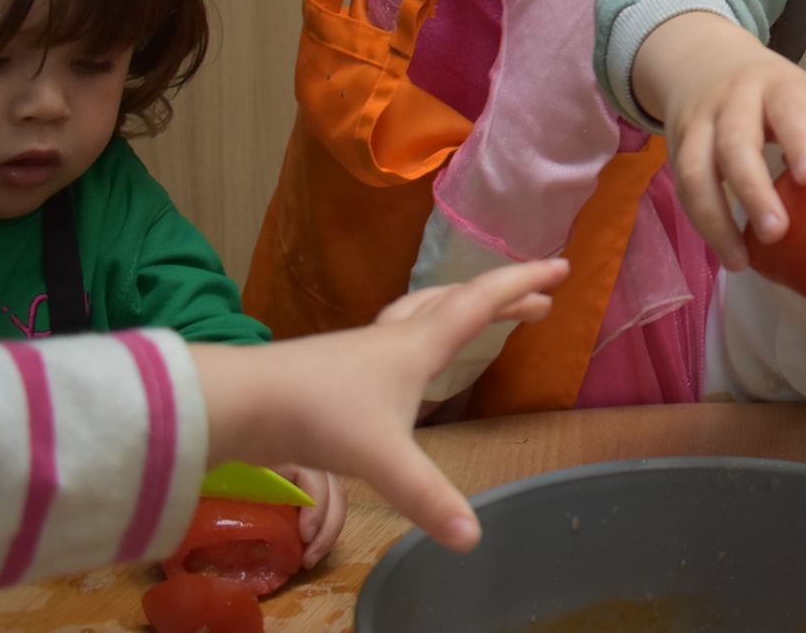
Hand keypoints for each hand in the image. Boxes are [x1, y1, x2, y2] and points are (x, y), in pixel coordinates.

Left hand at [191, 257, 568, 552]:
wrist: (243, 400)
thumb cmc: (320, 413)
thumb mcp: (383, 458)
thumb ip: (428, 495)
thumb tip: (472, 539)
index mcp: (418, 344)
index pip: (483, 301)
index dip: (524, 281)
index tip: (562, 265)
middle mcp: (397, 337)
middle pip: (459, 301)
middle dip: (504, 296)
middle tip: (541, 301)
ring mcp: (366, 349)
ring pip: (425, 311)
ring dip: (462, 307)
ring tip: (482, 316)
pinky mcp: (341, 367)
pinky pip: (400, 334)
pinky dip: (425, 331)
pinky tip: (413, 360)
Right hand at [632, 11, 805, 267]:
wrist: (703, 61)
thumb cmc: (773, 92)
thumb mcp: (804, 93)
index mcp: (776, 85)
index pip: (787, 107)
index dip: (798, 139)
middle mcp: (733, 101)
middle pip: (736, 142)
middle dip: (753, 189)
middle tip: (777, 231)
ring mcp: (699, 123)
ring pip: (697, 169)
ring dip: (716, 217)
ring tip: (741, 259)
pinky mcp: (675, 147)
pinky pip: (684, 188)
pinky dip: (703, 223)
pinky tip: (728, 252)